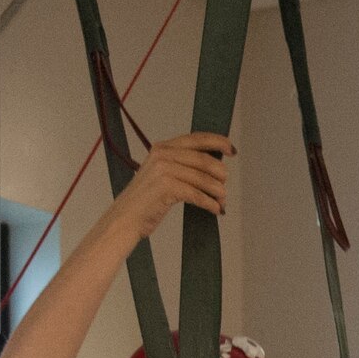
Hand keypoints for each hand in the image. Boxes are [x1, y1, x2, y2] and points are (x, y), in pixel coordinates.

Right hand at [113, 131, 232, 244]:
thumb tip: (214, 169)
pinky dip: (210, 203)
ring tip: (222, 202)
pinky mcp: (166, 187)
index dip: (217, 142)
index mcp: (163, 148)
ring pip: (203, 178)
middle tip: (224, 189)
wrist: (126, 218)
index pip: (196, 139)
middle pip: (204, 160)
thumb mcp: (161, 174)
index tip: (232, 150)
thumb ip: (182, 166)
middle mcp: (163, 154)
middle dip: (220, 175)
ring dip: (218, 192)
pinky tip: (216, 210)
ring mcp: (164, 170)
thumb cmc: (146, 201)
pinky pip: (197, 195)